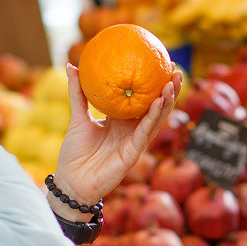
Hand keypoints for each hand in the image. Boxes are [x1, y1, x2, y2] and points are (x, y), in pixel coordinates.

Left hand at [52, 64, 182, 206]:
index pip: (141, 99)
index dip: (152, 83)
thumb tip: (72, 65)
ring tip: (173, 82)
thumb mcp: (77, 118)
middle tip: (175, 69)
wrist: (70, 182)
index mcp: (120, 121)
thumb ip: (77, 93)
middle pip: (155, 108)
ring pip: (156, 120)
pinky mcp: (133, 154)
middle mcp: (131, 130)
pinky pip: (145, 133)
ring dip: (167, 101)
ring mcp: (134, 142)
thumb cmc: (74, 153)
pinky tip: (158, 102)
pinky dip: (153, 117)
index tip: (160, 63)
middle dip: (168, 90)